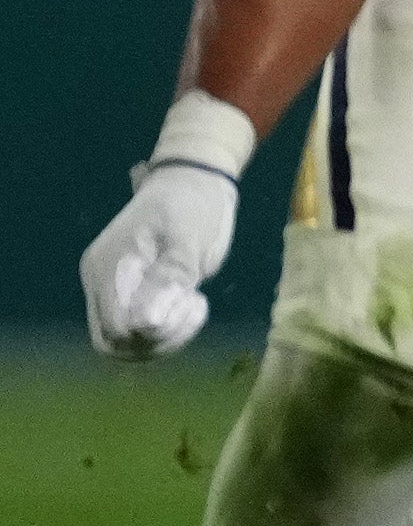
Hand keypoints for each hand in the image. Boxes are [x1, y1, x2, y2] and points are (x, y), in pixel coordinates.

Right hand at [83, 161, 237, 359]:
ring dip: (167, 337)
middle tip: (195, 308)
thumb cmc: (192, 205)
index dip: (152, 333)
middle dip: (159, 340)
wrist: (195, 183)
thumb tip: (147, 324)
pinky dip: (170, 329)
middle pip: (115, 342)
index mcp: (109, 267)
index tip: (189, 303)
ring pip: (128, 342)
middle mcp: (103, 282)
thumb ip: (168, 279)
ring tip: (196, 303)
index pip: (115, 329)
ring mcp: (116, 289)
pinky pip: (142, 330)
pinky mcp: (134, 293)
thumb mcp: (188, 238)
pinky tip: (193, 303)